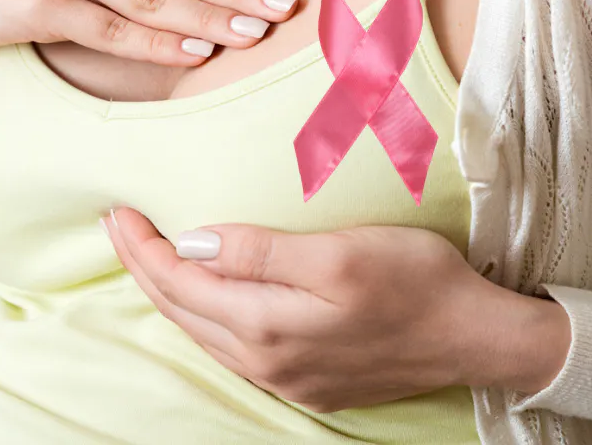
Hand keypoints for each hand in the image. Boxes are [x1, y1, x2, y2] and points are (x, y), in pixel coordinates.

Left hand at [100, 207, 570, 412]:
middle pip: (181, 312)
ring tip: (147, 256)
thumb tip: (192, 242)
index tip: (116, 211)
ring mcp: (286, 378)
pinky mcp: (306, 380)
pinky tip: (203, 297)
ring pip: (203, 333)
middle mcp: (267, 362)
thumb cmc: (416, 282)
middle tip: (117, 226)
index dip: (142, 247)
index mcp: (268, 327)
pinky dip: (203, 316)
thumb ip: (260, 251)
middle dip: (144, 267)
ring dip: (169, 293)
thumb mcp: (339, 254)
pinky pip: (231, 348)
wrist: (475, 338)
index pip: (180, 283)